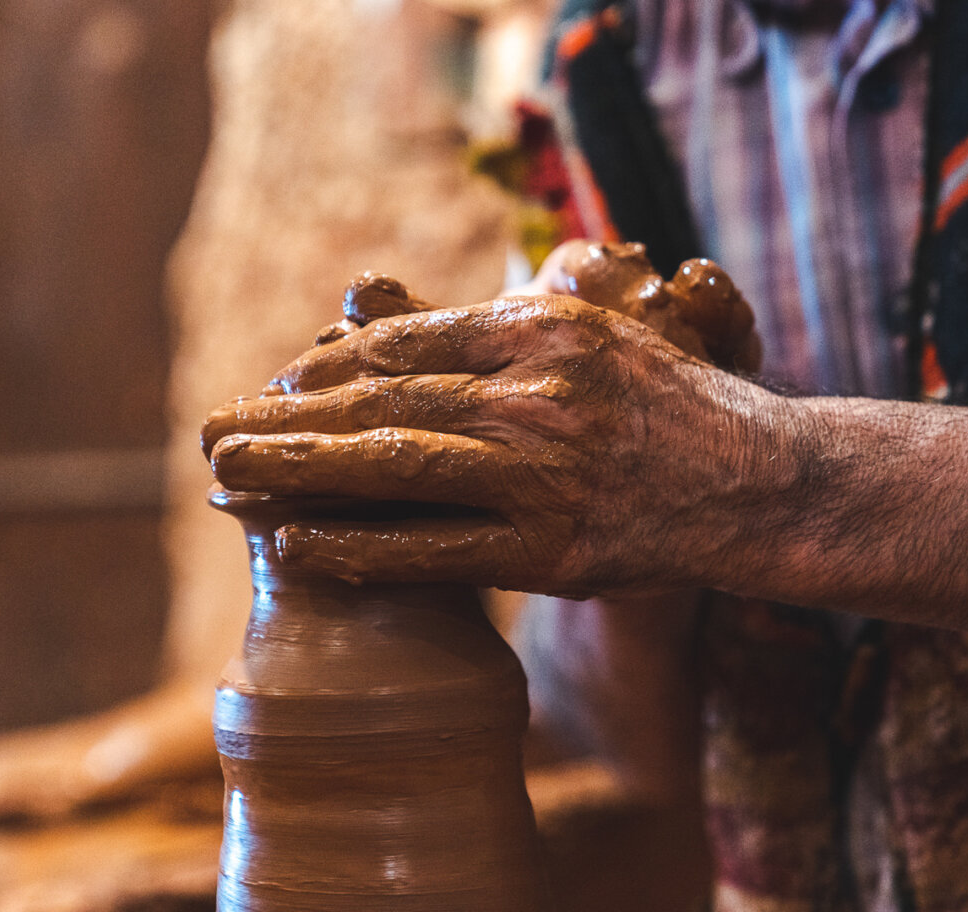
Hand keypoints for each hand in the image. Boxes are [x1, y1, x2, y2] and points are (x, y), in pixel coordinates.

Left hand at [201, 295, 796, 596]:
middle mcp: (536, 394)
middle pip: (381, 401)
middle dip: (285, 417)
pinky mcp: (549, 550)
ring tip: (227, 478)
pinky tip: (297, 544)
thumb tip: (374, 323)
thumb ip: (487, 328)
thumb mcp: (586, 334)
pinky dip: (360, 549)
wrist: (755, 482)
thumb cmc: (662, 404)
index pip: (404, 344)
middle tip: (212, 431)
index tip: (274, 385)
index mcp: (539, 330)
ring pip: (395, 469)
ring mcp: (543, 475)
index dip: (324, 368)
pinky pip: (435, 553)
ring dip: (298, 474)